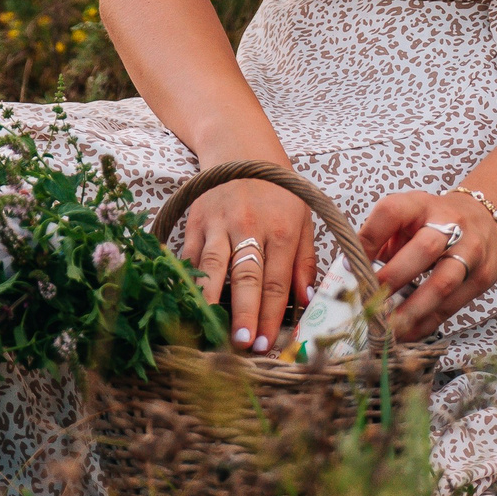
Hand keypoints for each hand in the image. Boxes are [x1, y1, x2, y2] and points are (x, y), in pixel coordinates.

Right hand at [183, 176, 316, 353]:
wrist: (240, 150)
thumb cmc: (278, 191)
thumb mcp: (304, 218)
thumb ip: (305, 261)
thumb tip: (307, 300)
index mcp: (281, 228)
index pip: (276, 281)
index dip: (271, 315)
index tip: (267, 343)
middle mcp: (249, 225)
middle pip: (245, 277)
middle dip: (244, 313)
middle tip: (242, 345)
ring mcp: (218, 223)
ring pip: (212, 268)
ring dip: (212, 302)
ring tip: (210, 331)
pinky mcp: (195, 221)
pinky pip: (190, 257)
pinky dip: (189, 282)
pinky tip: (189, 305)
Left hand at [360, 190, 496, 341]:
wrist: (487, 220)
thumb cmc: (435, 222)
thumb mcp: (409, 217)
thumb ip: (383, 240)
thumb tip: (352, 271)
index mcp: (421, 204)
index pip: (392, 212)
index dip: (370, 238)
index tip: (352, 264)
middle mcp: (450, 224)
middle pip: (425, 249)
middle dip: (394, 277)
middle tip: (371, 300)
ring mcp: (470, 251)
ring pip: (443, 283)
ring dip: (412, 309)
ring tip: (388, 328)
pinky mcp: (481, 277)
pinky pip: (451, 306)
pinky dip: (425, 323)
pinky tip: (406, 333)